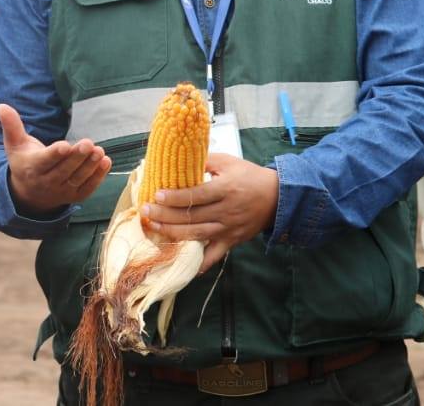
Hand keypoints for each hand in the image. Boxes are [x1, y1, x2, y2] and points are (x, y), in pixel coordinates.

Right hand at [0, 104, 110, 215]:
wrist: (28, 193)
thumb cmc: (23, 160)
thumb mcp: (15, 144)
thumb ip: (11, 125)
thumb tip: (1, 106)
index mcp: (31, 168)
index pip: (44, 161)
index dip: (55, 154)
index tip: (65, 145)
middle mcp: (46, 182)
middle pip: (64, 170)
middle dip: (77, 157)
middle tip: (89, 143)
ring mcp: (61, 192)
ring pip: (77, 179)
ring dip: (90, 166)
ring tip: (99, 151)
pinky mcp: (74, 196)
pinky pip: (87, 188)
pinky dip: (98, 177)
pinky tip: (106, 162)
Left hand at [140, 153, 279, 273]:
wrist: (277, 197)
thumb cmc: (249, 176)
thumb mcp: (228, 162)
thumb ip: (205, 161)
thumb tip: (179, 159)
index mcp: (225, 189)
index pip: (196, 195)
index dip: (174, 197)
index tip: (156, 195)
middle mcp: (226, 211)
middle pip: (191, 216)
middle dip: (165, 215)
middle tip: (145, 212)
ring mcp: (229, 229)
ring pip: (197, 235)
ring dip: (173, 233)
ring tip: (154, 228)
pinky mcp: (232, 241)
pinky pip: (215, 255)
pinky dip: (200, 262)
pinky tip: (182, 263)